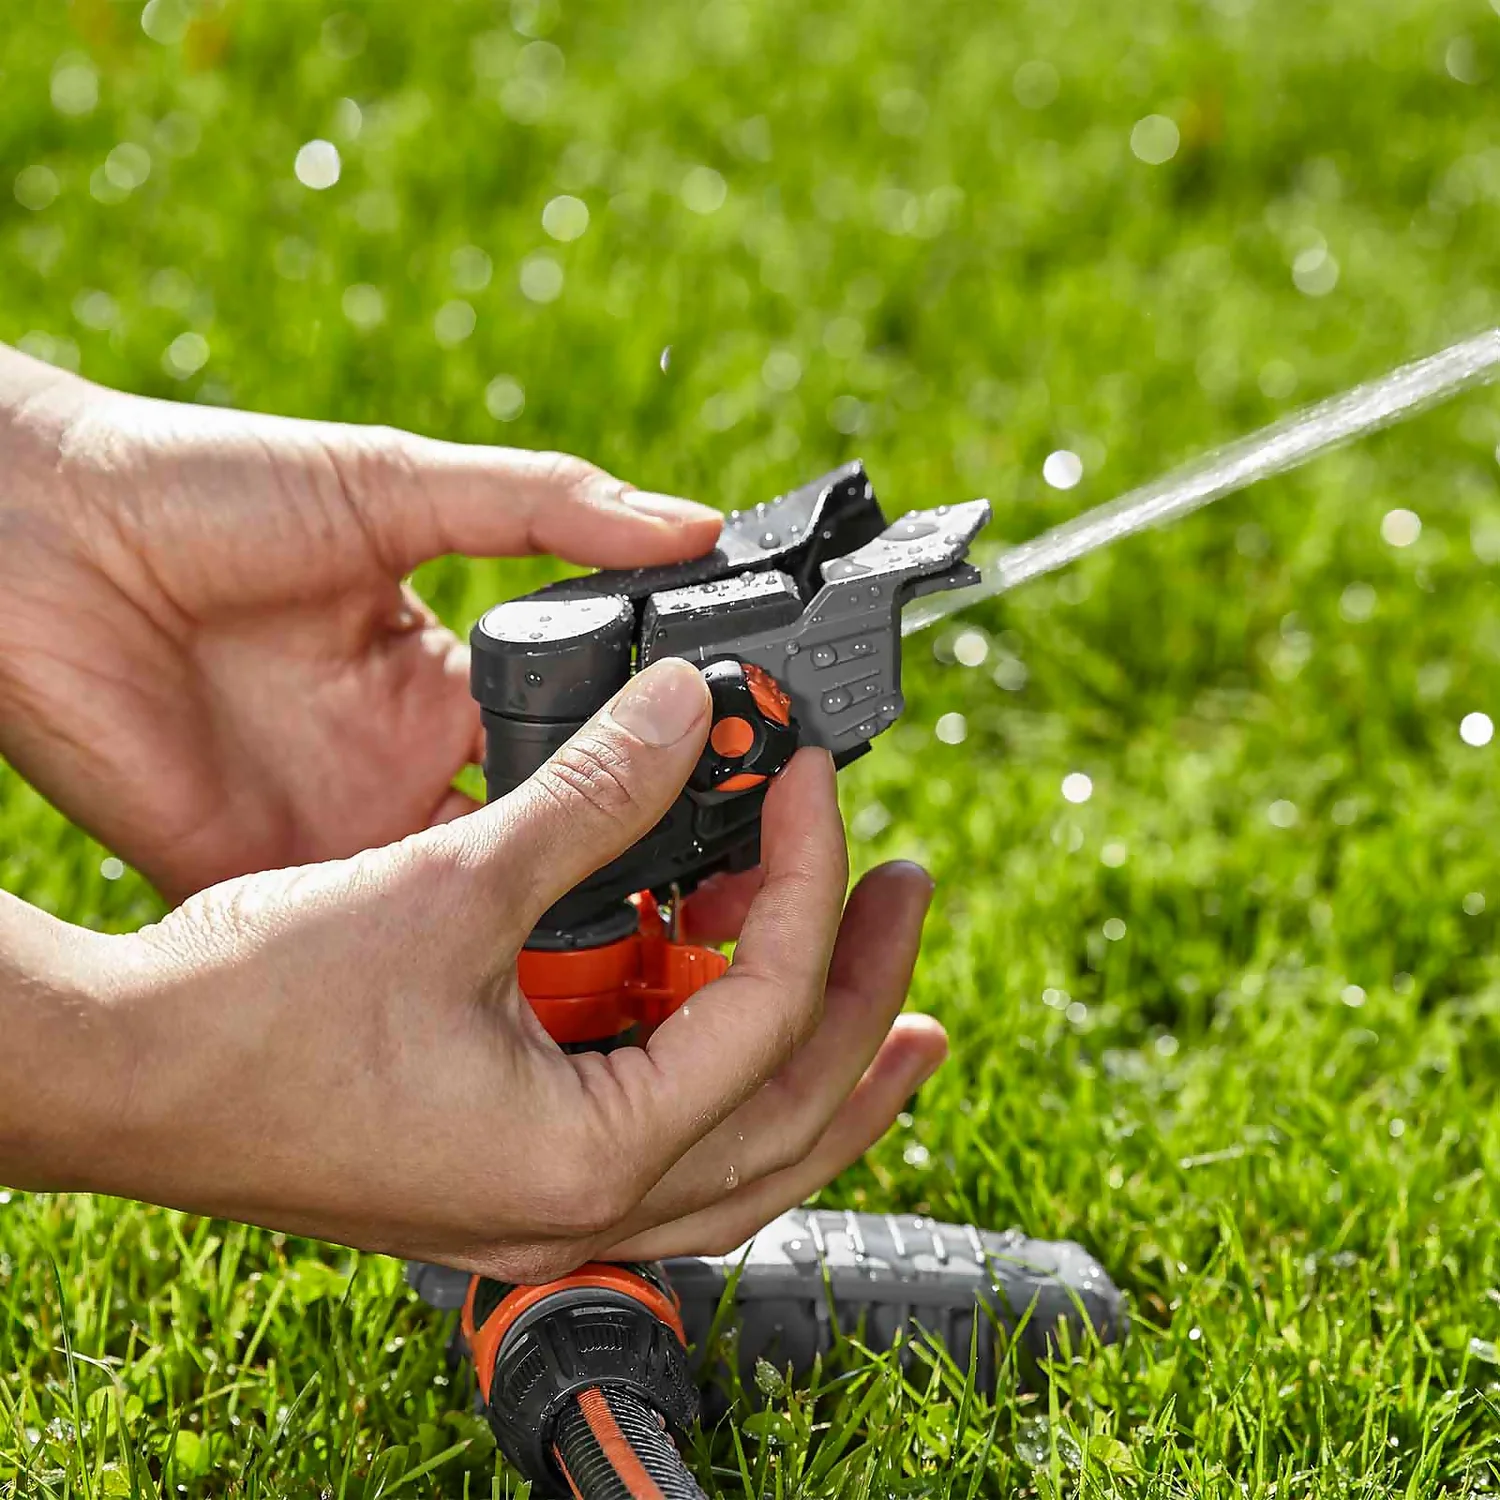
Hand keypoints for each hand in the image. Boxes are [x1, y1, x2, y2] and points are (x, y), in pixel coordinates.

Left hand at [0, 345, 721, 900]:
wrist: (40, 540)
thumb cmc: (210, 488)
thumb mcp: (399, 485)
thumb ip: (545, 506)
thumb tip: (691, 526)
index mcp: (440, 677)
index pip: (570, 737)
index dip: (643, 762)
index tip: (725, 786)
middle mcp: (400, 763)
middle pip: (532, 835)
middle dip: (607, 863)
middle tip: (701, 894)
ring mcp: (337, 828)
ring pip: (460, 905)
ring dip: (531, 926)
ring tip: (627, 951)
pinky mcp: (264, 878)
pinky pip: (359, 940)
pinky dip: (418, 968)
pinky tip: (500, 985)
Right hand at [16, 660, 945, 1275]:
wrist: (121, 1071)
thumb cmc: (253, 1007)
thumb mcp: (448, 884)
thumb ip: (592, 799)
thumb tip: (691, 709)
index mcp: (586, 1153)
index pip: (766, 1012)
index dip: (807, 878)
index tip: (810, 779)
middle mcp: (584, 1206)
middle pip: (794, 1118)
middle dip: (870, 1001)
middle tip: (908, 896)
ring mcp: (550, 1200)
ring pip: (746, 1156)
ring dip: (825, 1068)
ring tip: (889, 991)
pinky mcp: (515, 1168)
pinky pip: (669, 1143)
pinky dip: (725, 1077)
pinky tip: (730, 1005)